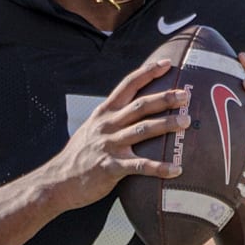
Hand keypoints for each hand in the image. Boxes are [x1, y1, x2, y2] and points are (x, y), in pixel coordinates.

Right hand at [40, 58, 191, 210]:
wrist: (58, 181)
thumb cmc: (79, 155)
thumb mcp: (92, 128)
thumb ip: (112, 117)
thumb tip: (135, 110)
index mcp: (104, 113)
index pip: (127, 85)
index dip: (148, 72)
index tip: (167, 63)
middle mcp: (107, 125)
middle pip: (140, 106)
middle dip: (164, 98)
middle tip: (185, 95)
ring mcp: (109, 145)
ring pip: (142, 130)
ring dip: (166, 125)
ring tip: (186, 122)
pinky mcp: (110, 167)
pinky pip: (140, 166)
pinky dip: (160, 168)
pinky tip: (177, 169)